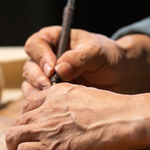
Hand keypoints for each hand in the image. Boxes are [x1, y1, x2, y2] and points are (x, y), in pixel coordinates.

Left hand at [5, 83, 149, 149]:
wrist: (125, 120)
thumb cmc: (116, 111)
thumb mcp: (88, 95)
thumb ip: (73, 103)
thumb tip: (74, 115)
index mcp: (56, 93)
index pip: (29, 103)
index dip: (29, 117)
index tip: (35, 126)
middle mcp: (46, 109)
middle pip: (18, 121)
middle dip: (19, 132)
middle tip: (27, 142)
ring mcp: (46, 129)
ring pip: (12, 137)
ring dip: (15, 146)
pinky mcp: (50, 149)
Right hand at [21, 27, 149, 96]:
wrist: (120, 76)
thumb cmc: (109, 58)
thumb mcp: (97, 53)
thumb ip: (79, 58)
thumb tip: (59, 69)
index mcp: (53, 40)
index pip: (35, 44)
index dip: (41, 57)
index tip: (53, 69)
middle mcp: (45, 58)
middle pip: (30, 67)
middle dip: (39, 79)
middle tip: (51, 89)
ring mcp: (46, 78)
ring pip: (30, 85)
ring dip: (39, 94)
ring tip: (55, 100)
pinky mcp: (50, 95)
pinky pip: (38, 101)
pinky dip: (43, 105)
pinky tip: (56, 109)